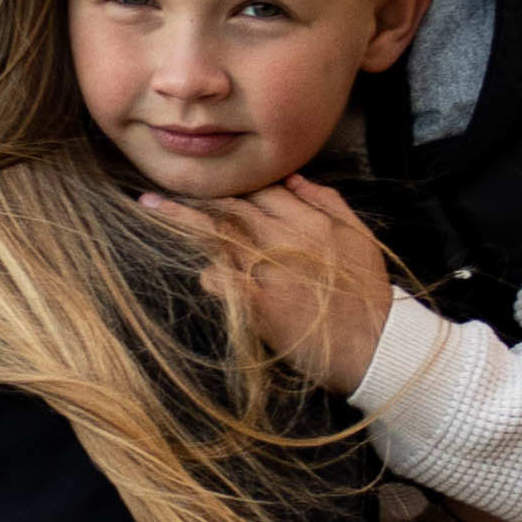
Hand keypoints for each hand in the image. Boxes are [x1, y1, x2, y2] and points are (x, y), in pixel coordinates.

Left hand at [138, 173, 394, 394]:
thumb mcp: (358, 235)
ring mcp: (265, 269)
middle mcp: (281, 236)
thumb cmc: (365, 290)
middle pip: (229, 206)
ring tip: (150, 207)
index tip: (206, 181)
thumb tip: (294, 178)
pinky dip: (209, 274)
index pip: (259, 188)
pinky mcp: (255, 303)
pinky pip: (219, 279)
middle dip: (192, 195)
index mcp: (307, 218)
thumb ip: (327, 202)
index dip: (231, 184)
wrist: (371, 343)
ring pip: (215, 235)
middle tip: (154, 192)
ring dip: (181, 221)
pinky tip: (202, 272)